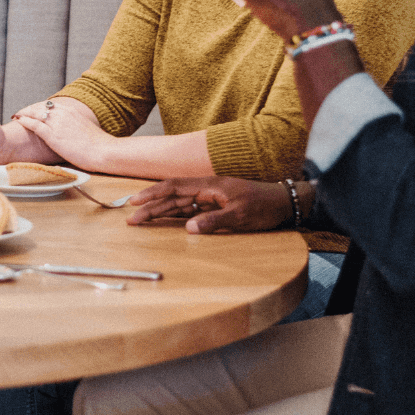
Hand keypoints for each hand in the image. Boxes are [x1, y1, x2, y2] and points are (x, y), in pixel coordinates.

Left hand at [13, 95, 110, 170]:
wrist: (104, 151)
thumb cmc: (98, 145)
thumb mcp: (85, 128)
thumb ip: (75, 125)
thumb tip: (71, 131)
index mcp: (71, 111)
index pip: (49, 105)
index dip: (38, 107)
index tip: (32, 110)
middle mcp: (63, 113)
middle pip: (40, 107)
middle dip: (28, 109)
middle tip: (20, 112)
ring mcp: (57, 124)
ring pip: (35, 113)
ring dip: (23, 113)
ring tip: (16, 116)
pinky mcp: (53, 136)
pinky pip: (34, 125)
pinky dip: (24, 121)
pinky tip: (18, 120)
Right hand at [126, 176, 291, 233]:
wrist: (284, 202)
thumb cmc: (264, 206)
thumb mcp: (241, 216)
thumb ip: (214, 221)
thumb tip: (188, 228)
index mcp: (209, 186)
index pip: (174, 187)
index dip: (152, 194)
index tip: (135, 202)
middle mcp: (205, 189)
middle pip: (171, 197)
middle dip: (150, 206)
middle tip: (131, 218)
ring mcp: (209, 198)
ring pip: (177, 203)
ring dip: (159, 211)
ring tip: (140, 219)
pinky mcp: (214, 206)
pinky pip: (188, 209)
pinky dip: (173, 214)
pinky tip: (162, 219)